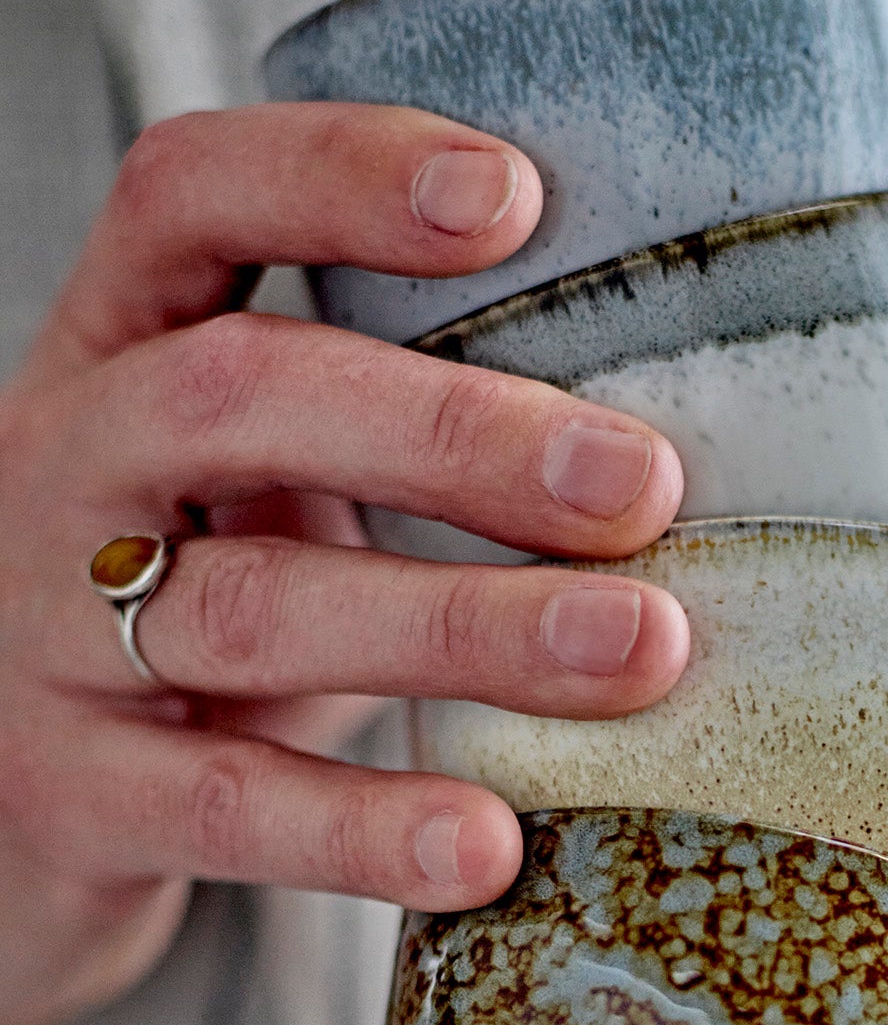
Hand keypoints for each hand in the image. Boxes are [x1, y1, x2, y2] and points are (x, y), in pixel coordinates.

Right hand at [0, 103, 687, 1024]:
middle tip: (644, 484)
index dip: (336, 176)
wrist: (17, 819)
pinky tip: (491, 848)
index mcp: (121, 356)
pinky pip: (223, 807)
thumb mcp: (268, 495)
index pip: (188, 201)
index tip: (515, 197)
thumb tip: (684, 451)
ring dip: (459, 626)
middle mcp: (62, 467)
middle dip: (456, 434)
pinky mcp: (66, 797)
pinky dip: (363, 830)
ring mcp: (42, 632)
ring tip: (637, 652)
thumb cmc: (201, 628)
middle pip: (236, 398)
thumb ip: (400, 447)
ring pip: (247, 608)